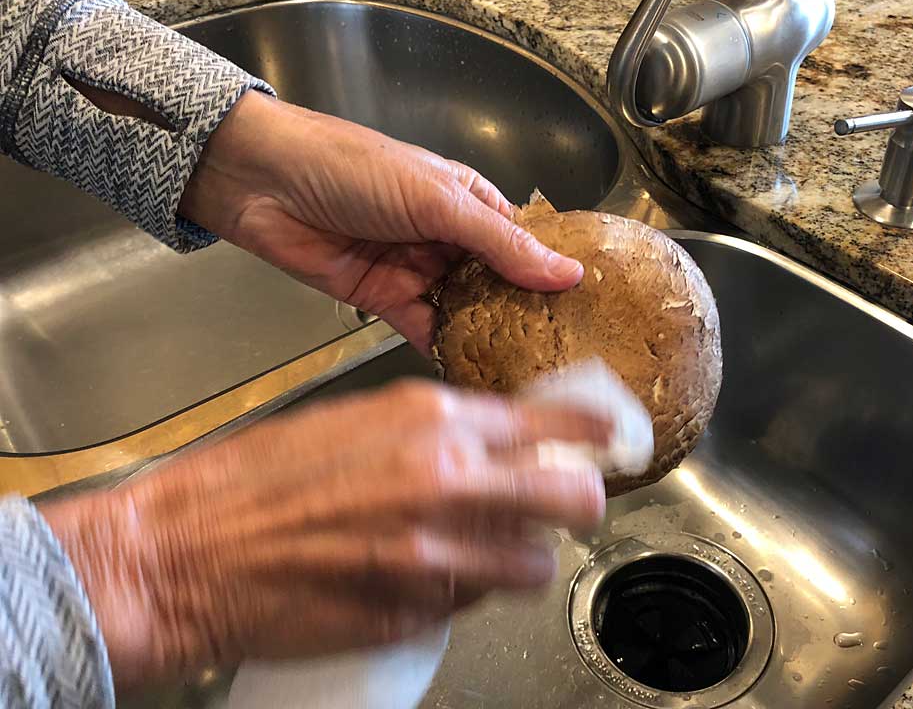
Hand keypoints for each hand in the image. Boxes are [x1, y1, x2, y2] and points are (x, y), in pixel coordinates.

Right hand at [41, 380, 607, 687]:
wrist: (185, 551)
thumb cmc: (254, 481)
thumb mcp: (354, 421)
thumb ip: (434, 429)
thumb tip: (493, 439)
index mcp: (428, 418)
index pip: (549, 417)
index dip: (593, 429)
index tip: (612, 436)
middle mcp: (444, 480)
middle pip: (570, 494)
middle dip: (579, 499)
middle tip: (568, 502)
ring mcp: (434, 553)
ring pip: (534, 562)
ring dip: (524, 557)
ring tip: (490, 549)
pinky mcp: (415, 611)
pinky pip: (476, 601)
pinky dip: (471, 590)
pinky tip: (432, 574)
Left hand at [179, 92, 583, 352]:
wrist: (263, 183)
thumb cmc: (351, 167)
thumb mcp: (439, 200)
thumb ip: (500, 244)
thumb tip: (566, 272)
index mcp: (469, 202)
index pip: (523, 244)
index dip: (552, 275)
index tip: (587, 313)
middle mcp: (448, 238)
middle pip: (497, 284)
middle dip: (523, 316)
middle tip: (562, 356)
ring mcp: (416, 271)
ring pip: (464, 311)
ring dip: (488, 337)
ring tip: (527, 372)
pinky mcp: (383, 300)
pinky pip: (424, 330)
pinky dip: (446, 349)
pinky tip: (474, 373)